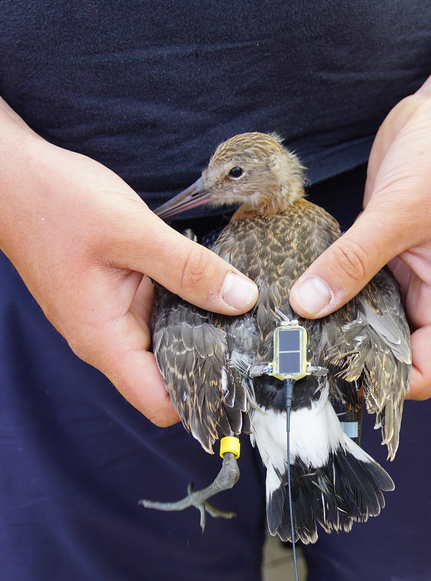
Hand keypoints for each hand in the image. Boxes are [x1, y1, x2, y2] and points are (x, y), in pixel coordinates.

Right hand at [0, 107, 257, 424]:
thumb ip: (188, 267)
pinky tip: (214, 284)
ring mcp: (112, 318)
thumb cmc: (56, 203)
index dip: (202, 399)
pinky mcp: (118, 296)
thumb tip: (241, 299)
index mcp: (106, 340)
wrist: (13, 177)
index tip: (243, 378)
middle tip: (257, 340)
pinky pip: (161, 313)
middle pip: (170, 377)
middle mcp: (109, 339)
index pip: (159, 403)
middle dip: (212, 362)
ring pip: (169, 342)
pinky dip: (187, 304)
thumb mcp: (131, 231)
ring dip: (203, 330)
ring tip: (244, 313)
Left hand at [290, 89, 430, 398]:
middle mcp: (429, 293)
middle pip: (391, 349)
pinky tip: (299, 292)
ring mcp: (405, 270)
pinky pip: (356, 281)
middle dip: (351, 359)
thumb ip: (351, 263)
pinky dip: (331, 288)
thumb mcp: (398, 215)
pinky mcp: (383, 246)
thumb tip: (307, 305)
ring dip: (336, 322)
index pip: (423, 371)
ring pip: (369, 316)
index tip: (337, 386)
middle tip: (299, 361)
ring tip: (291, 334)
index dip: (387, 388)